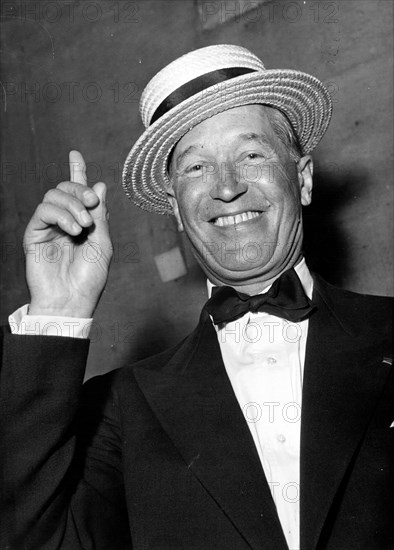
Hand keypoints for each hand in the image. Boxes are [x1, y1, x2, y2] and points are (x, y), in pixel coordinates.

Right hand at [23, 151, 112, 317]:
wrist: (72, 300)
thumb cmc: (89, 278)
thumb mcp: (103, 243)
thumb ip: (100, 215)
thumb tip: (100, 185)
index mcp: (83, 223)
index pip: (78, 193)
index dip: (77, 172)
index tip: (75, 154)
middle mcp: (65, 221)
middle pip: (66, 188)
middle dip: (80, 189)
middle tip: (92, 205)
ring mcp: (49, 227)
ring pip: (53, 195)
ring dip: (72, 205)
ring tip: (83, 226)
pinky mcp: (35, 234)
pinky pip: (44, 210)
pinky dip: (61, 215)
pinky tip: (73, 230)